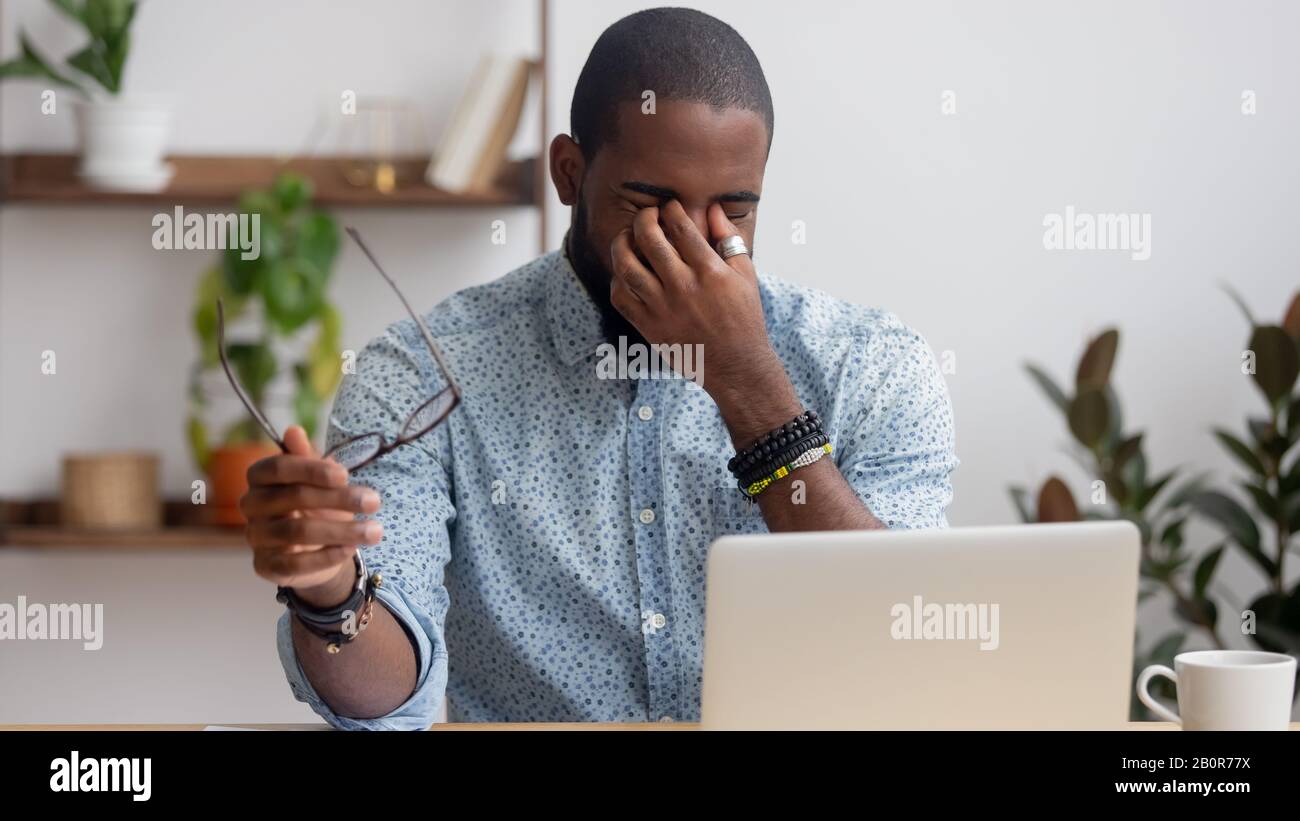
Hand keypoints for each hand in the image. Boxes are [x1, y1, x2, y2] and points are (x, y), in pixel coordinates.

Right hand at [242, 426, 382, 604]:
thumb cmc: (317, 504)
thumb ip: (308, 458)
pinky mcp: (265, 565)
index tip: (345, 474)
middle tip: (374, 502)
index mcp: (260, 477)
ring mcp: (255, 536)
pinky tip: (350, 550)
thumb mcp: (319, 479)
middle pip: (293, 498)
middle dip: (339, 499)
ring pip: (297, 532)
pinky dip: (326, 556)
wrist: (316, 549)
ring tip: (374, 531)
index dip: (311, 470)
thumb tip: (293, 431)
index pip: (279, 468)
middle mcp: (251, 505)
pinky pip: (294, 564)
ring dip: (342, 531)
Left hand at [610, 201, 800, 443]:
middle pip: (649, 239)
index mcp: (709, 272)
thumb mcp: (745, 275)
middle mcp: (683, 287)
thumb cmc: (744, 317)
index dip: (670, 209)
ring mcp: (662, 309)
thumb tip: (713, 209)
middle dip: (644, 218)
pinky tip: (626, 271)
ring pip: (627, 266)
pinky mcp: (649, 327)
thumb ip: (728, 239)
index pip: (681, 227)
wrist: (736, 365)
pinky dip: (618, 279)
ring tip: (628, 237)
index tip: (669, 206)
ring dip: (622, 244)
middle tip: (648, 215)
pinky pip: (621, 297)